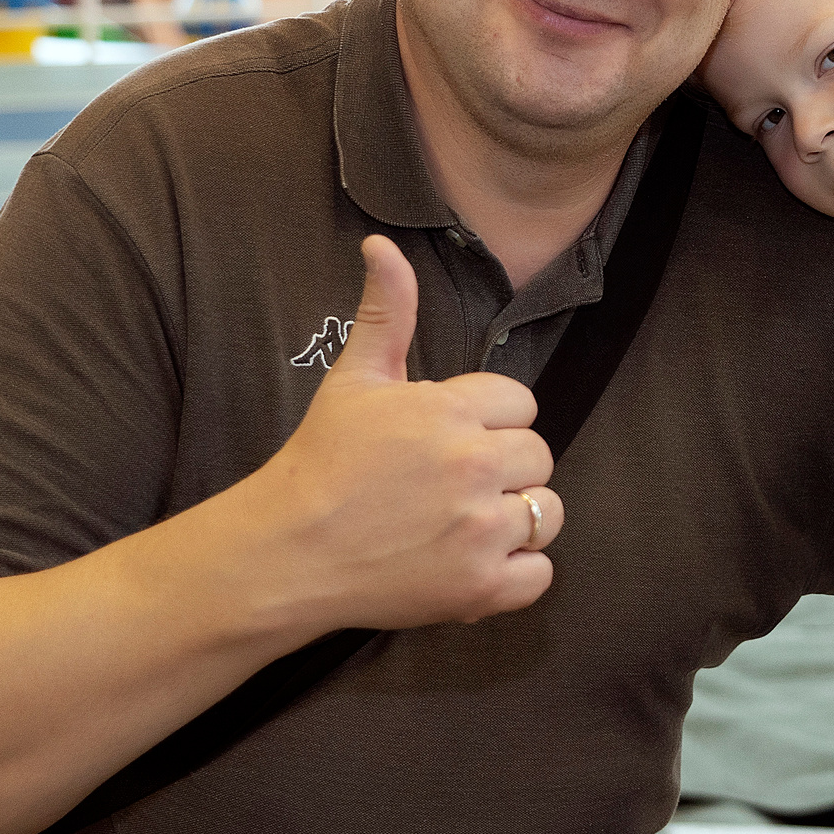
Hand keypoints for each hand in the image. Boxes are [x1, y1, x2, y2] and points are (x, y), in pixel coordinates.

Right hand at [216, 236, 563, 634]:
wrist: (286, 553)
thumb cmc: (320, 462)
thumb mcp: (354, 378)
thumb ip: (386, 310)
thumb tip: (381, 244)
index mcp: (450, 411)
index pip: (520, 405)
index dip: (486, 422)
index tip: (446, 441)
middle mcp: (474, 466)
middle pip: (537, 456)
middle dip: (502, 469)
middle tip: (447, 486)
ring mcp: (481, 530)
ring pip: (547, 513)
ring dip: (516, 520)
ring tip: (464, 523)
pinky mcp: (481, 588)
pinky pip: (540, 575)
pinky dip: (515, 575)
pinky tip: (471, 561)